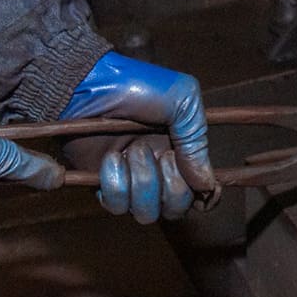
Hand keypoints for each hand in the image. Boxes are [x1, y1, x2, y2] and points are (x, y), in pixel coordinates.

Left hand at [60, 52, 213, 222]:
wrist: (89, 84)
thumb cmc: (135, 84)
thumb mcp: (181, 98)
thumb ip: (197, 141)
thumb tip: (206, 184)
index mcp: (181, 150)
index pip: (202, 190)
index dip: (207, 195)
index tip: (205, 188)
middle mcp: (158, 169)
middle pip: (177, 208)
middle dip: (172, 186)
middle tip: (161, 155)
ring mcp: (130, 179)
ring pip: (146, 213)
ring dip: (143, 183)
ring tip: (133, 150)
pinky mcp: (103, 183)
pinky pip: (116, 205)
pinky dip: (115, 184)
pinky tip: (111, 158)